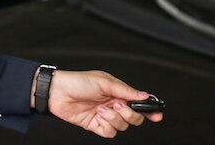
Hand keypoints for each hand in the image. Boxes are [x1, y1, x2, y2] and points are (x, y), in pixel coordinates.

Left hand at [34, 70, 162, 138]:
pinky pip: (110, 132)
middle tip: (116, 105)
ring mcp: (105, 116)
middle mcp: (114, 104)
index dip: (150, 110)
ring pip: (122, 126)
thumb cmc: (78, 81)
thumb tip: (144, 95)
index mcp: (118, 92)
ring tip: (101, 108)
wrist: (58, 92)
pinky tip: (97, 117)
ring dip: (113, 118)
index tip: (157, 115)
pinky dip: (106, 126)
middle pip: (134, 118)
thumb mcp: (105, 82)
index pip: (139, 102)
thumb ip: (126, 91)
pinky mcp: (96, 125)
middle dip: (128, 114)